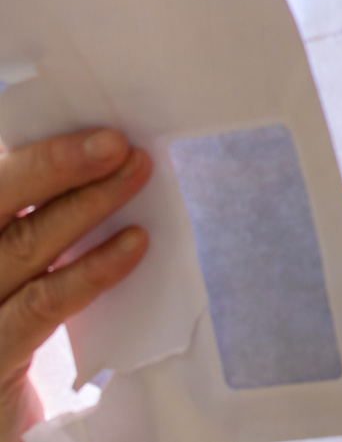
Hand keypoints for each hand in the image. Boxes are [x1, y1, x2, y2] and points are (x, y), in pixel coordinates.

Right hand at [0, 129, 150, 441]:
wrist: (12, 434)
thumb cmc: (14, 341)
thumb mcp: (22, 280)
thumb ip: (42, 230)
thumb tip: (105, 170)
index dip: (33, 151)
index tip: (87, 125)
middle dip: (52, 164)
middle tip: (114, 141)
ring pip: (21, 244)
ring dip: (84, 204)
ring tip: (135, 173)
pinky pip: (41, 305)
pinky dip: (89, 269)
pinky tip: (132, 246)